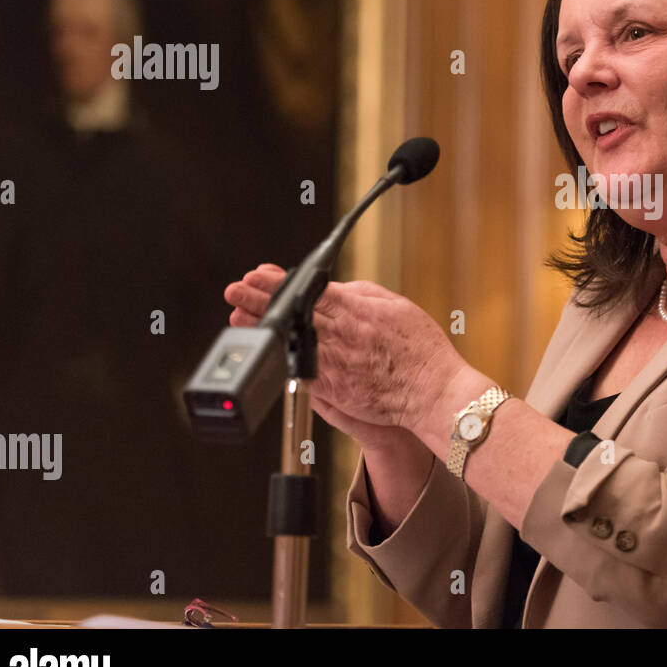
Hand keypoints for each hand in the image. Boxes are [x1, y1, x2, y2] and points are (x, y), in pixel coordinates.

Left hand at [223, 264, 468, 445]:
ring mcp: (335, 363)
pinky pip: (301, 370)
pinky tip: (267, 350)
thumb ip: (363, 295)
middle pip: (293, 314)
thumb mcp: (397, 306)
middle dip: (260, 301)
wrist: (432, 391)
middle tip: (235, 291)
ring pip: (289, 341)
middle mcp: (342, 336)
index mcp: (357, 311)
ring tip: (239, 317)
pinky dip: (282, 358)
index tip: (256, 275)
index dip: (278, 283)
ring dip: (263, 329)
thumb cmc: (420, 350)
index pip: (309, 292)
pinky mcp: (334, 389)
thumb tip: (336, 289)